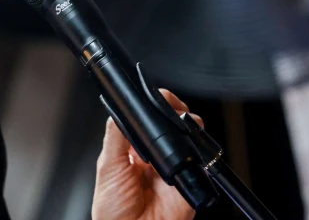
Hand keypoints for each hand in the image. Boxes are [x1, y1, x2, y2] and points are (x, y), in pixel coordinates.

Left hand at [91, 89, 202, 219]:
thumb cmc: (113, 212)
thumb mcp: (108, 168)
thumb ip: (116, 137)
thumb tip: (121, 110)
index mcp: (133, 151)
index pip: (146, 120)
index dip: (152, 108)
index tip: (157, 100)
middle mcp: (154, 157)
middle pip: (169, 125)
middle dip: (174, 113)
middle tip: (172, 112)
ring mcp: (172, 167)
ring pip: (188, 138)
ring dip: (188, 128)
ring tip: (181, 128)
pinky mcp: (189, 179)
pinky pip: (200, 160)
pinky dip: (198, 151)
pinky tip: (187, 150)